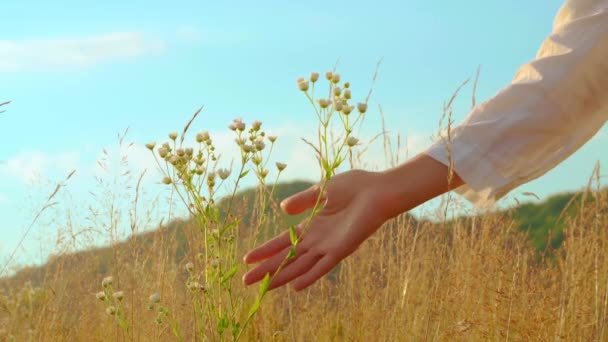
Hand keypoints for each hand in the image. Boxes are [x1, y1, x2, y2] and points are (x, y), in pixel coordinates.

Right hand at [242, 169, 388, 290]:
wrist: (378, 190)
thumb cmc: (354, 187)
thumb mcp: (321, 190)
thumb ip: (302, 200)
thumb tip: (283, 208)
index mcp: (312, 226)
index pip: (283, 242)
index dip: (265, 250)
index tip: (247, 258)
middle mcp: (318, 240)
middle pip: (287, 258)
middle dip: (266, 269)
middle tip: (245, 281)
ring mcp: (329, 247)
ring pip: (300, 266)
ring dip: (281, 276)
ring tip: (263, 287)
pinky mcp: (342, 249)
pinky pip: (323, 266)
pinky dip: (310, 276)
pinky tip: (295, 287)